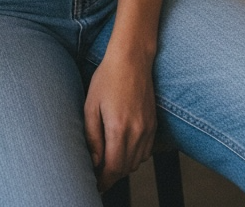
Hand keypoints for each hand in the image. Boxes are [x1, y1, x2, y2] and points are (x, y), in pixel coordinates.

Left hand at [84, 50, 156, 192]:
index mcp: (119, 128)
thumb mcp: (90, 105)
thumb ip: (92, 137)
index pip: (114, 168)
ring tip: (109, 161)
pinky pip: (146, 151)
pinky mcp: (154, 123)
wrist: (132, 59)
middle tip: (98, 174)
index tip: (96, 184)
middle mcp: (137, 132)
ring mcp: (148, 128)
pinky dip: (135, 156)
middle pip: (126, 168)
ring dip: (123, 166)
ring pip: (137, 162)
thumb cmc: (107, 78)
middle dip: (112, 175)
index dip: (104, 181)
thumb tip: (94, 162)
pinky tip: (124, 147)